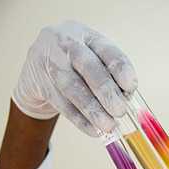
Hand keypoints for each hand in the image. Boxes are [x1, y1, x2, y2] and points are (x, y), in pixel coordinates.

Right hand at [13, 21, 137, 136]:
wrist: (37, 67)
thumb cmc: (77, 64)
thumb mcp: (94, 59)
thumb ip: (111, 75)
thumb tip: (127, 100)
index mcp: (88, 36)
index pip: (107, 50)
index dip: (121, 69)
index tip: (131, 87)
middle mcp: (67, 44)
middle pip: (88, 67)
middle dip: (106, 91)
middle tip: (120, 111)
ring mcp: (50, 63)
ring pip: (73, 88)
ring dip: (93, 110)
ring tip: (109, 125)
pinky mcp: (41, 84)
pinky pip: (62, 104)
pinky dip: (80, 120)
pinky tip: (94, 130)